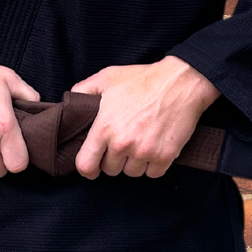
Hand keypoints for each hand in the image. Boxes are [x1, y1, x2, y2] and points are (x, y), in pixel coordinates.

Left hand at [70, 56, 221, 179]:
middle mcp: (123, 144)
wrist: (180, 82)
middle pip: (110, 170)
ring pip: (131, 173)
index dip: (87, 168)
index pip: (85, 165)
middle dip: (114, 159)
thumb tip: (71, 103)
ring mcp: (144, 152)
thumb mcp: (107, 78)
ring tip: (139, 141)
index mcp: (104, 128)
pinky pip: (152, 174)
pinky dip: (152, 164)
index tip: (92, 165)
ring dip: (133, 162)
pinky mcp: (165, 157)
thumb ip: (84, 90)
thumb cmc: (142, 79)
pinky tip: (154, 146)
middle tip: (122, 141)